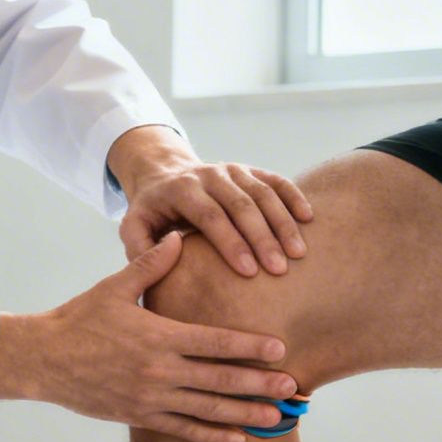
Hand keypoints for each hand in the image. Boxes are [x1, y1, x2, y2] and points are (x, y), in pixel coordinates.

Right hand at [0, 233, 298, 441]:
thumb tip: (179, 238)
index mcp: (159, 335)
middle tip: (294, 387)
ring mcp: (150, 397)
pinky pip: (182, 430)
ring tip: (277, 419)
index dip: (251, 346)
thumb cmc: (79, 319)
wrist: (42, 359)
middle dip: (260, 384)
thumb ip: (151, 266)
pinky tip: (238, 439)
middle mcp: (159, 370)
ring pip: (208, 410)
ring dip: (245, 415)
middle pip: (220, 379)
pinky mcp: (139, 416)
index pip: (215, 341)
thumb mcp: (114, 287)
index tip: (281, 348)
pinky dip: (212, 435)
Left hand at [108, 126, 312, 277]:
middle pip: (242, 205)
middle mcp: (210, 175)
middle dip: (263, 238)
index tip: (249, 272)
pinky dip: (293, 196)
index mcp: (182, 189)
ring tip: (298, 253)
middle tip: (280, 269)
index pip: (211, 216)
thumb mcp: (133, 227)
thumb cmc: (151, 212)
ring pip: (263, 193)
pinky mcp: (249, 169)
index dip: (231, 242)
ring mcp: (232, 170)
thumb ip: (139, 248)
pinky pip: (275, 180)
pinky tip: (308, 218)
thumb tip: (164, 259)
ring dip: (283, 223)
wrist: (163, 174)